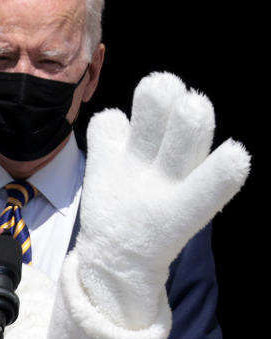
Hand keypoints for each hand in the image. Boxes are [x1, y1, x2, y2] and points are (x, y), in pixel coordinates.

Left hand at [80, 72, 249, 264]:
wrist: (115, 255)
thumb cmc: (159, 217)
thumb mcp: (186, 201)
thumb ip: (185, 154)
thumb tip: (172, 94)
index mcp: (189, 202)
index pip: (210, 187)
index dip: (223, 171)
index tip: (236, 154)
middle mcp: (161, 186)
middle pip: (180, 148)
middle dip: (189, 123)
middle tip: (192, 102)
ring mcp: (128, 174)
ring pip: (145, 133)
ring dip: (155, 106)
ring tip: (161, 83)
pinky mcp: (101, 164)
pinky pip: (106, 128)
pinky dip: (112, 118)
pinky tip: (118, 122)